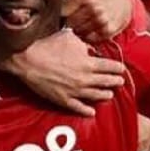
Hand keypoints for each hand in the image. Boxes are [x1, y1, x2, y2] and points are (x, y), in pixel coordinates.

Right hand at [4, 29, 125, 115]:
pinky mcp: (63, 99)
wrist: (28, 60)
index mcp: (88, 63)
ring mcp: (74, 91)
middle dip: (115, 81)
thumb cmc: (48, 46)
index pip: (110, 67)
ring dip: (105, 95)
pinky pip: (78, 107)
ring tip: (110, 94)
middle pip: (106, 82)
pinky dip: (86, 110)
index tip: (121, 68)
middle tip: (120, 81)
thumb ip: (84, 44)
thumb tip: (90, 49)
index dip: (118, 68)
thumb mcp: (70, 38)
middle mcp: (85, 79)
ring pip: (96, 96)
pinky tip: (92, 112)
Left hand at [62, 0, 135, 43]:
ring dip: (77, 30)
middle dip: (68, 22)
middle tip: (72, 19)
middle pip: (70, 23)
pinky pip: (89, 39)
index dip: (60, 13)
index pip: (64, 10)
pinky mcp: (107, 31)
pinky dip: (87, 36)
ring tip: (81, 24)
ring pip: (78, 32)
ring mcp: (101, 21)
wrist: (125, 1)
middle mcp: (94, 8)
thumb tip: (54, 0)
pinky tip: (89, 30)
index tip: (61, 14)